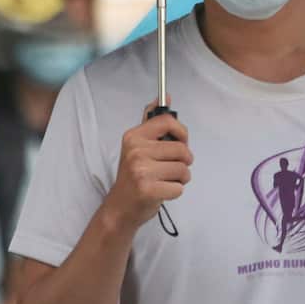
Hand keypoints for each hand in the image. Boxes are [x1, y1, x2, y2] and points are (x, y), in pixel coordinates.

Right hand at [101, 102, 192, 231]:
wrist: (120, 207)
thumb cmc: (134, 175)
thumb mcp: (137, 145)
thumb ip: (152, 121)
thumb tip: (165, 96)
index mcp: (134, 136)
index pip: (168, 121)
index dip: (182, 133)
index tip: (180, 142)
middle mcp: (136, 151)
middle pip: (182, 149)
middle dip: (183, 161)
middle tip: (169, 168)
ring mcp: (141, 170)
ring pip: (183, 169)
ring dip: (181, 178)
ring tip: (165, 180)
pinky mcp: (148, 190)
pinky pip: (179, 187)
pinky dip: (176, 191)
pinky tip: (162, 191)